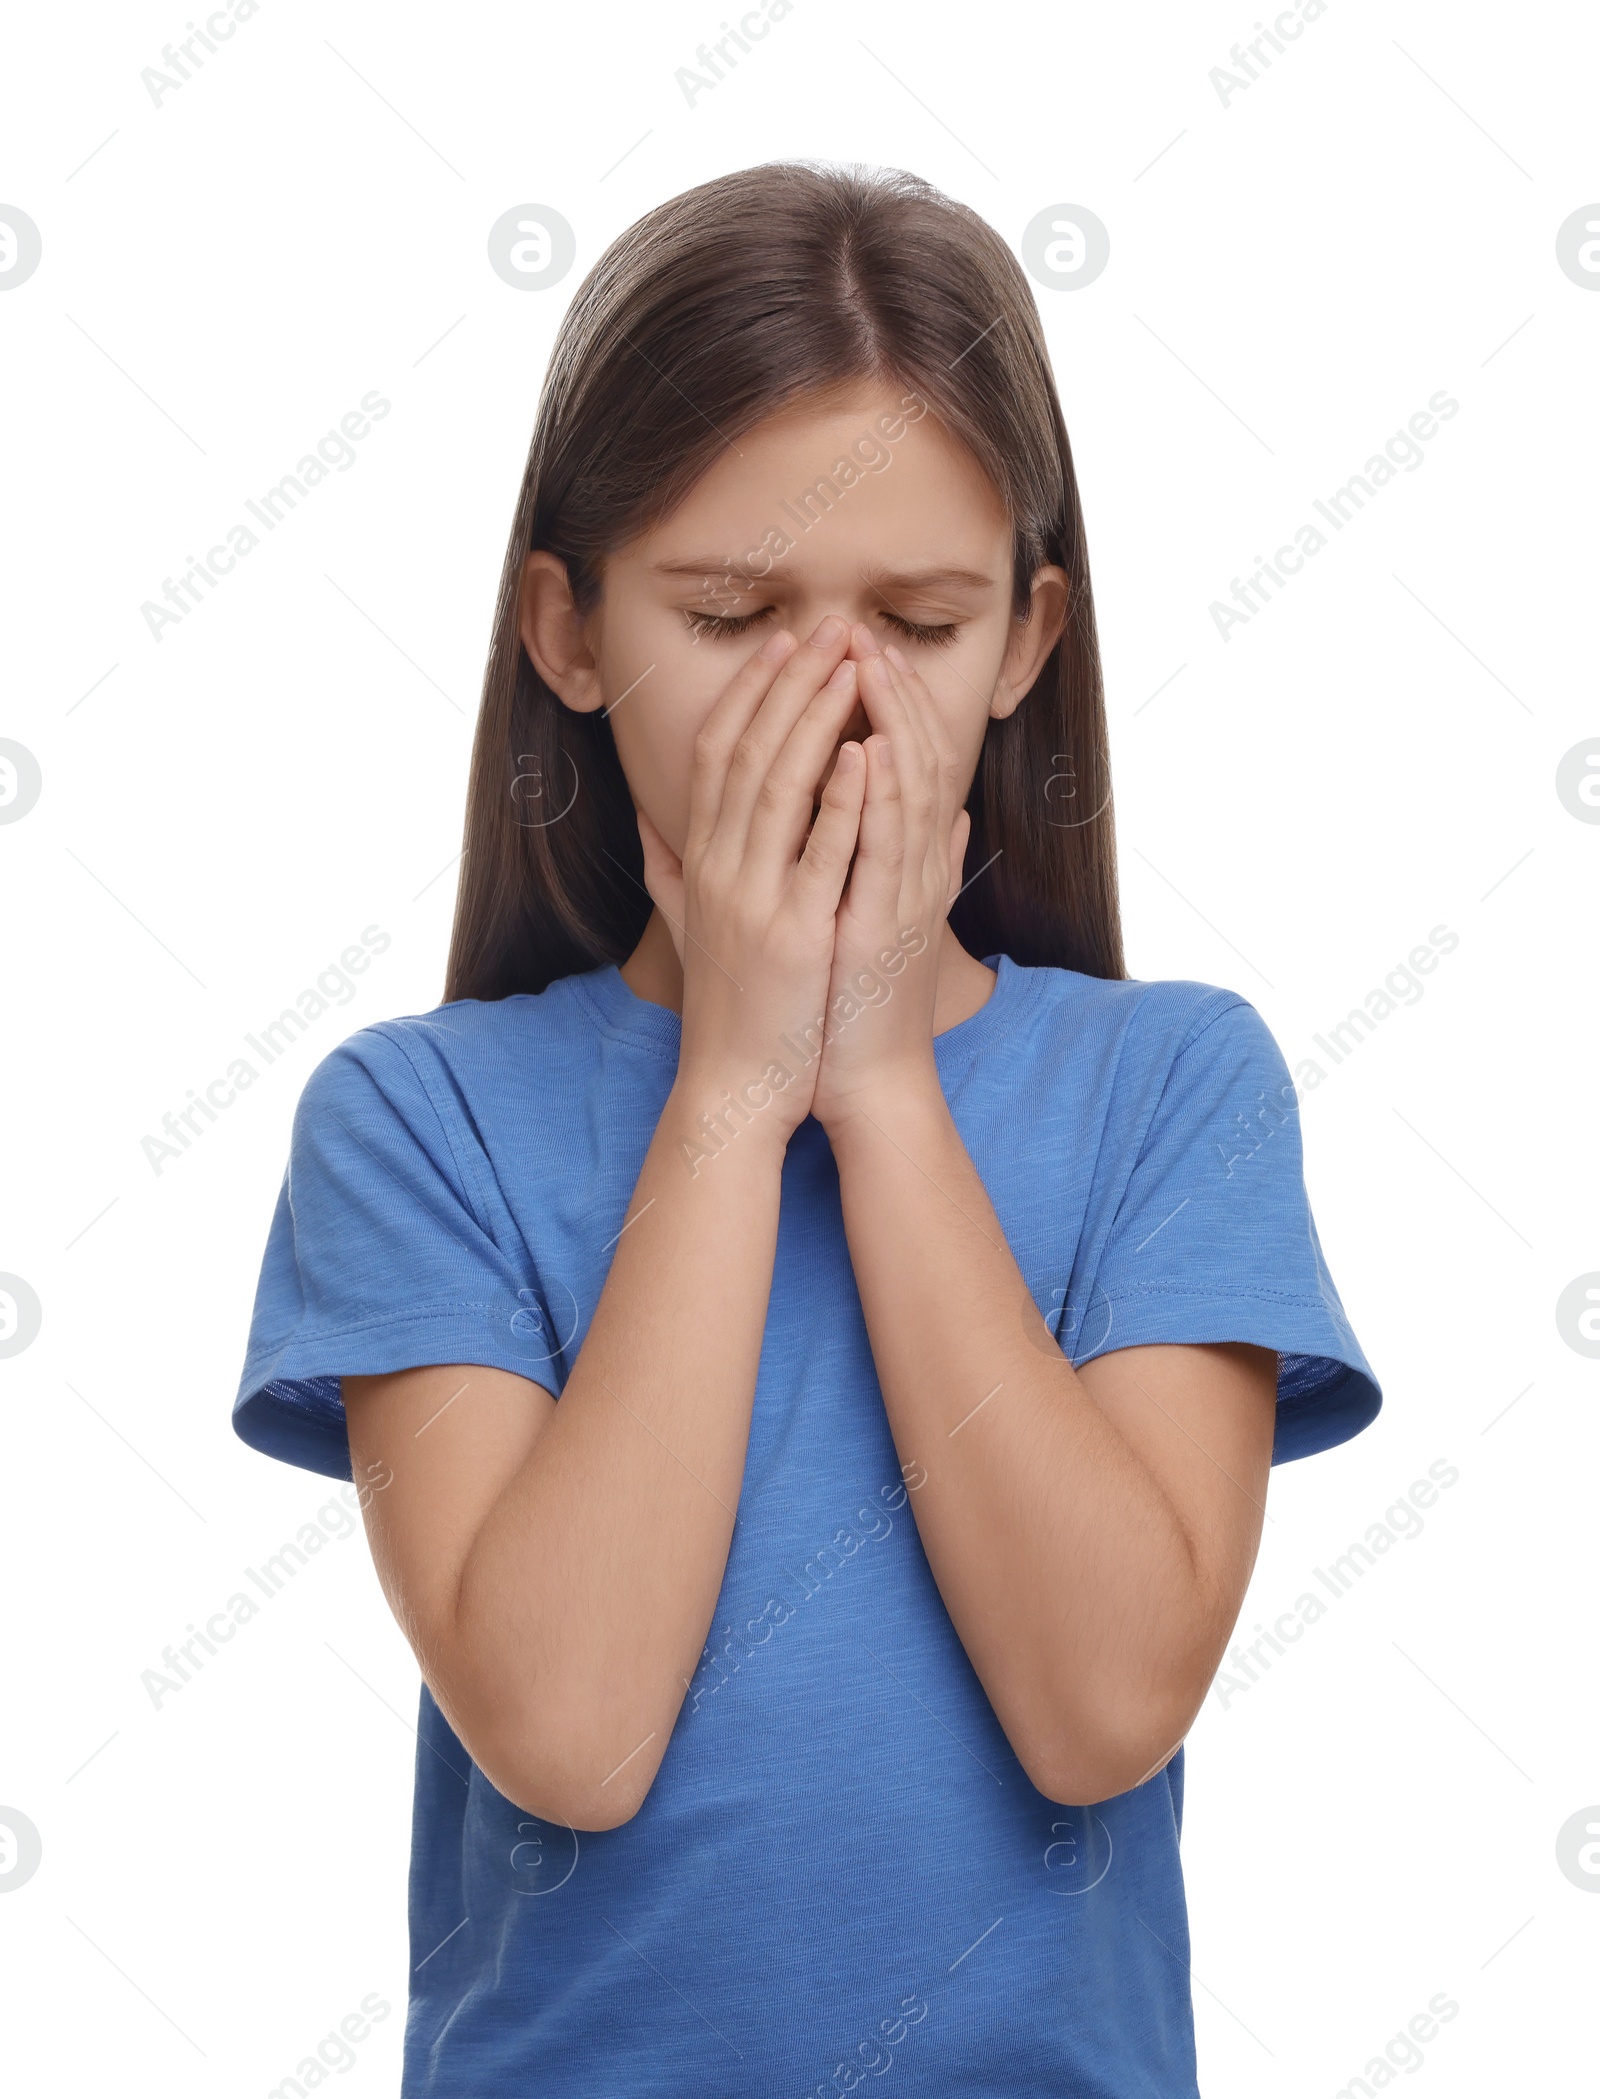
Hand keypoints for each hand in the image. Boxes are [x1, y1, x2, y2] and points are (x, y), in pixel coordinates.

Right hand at [636, 616, 867, 1142]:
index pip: (716, 753)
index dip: (749, 693)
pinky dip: (841, 800)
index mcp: (699, 860)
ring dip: (816, 718)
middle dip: (790, 683)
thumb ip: (665, 870)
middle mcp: (717, 868)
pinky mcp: (795, 935)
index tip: (782, 644)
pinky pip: (821, 854)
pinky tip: (864, 752)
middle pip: (749, 751)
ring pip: (781, 787)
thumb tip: (647, 822)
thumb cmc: (727, 1007)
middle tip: (828, 627)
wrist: (735, 1085)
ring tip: (851, 665)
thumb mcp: (688, 927)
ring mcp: (753, 899)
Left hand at [809, 624, 969, 1134]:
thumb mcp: (880, 912)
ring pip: (908, 790)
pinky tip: (866, 750)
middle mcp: (916, 868)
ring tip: (868, 663)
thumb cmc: (856, 1000)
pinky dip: (879, 797)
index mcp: (908, 860)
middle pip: (914, 758)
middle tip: (862, 631)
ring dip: (891, 723)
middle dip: (890, 692)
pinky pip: (887, 851)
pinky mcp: (886, 927)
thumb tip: (946, 813)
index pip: (905, 762)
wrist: (865, 1077)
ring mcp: (906, 895)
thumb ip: (910, 858)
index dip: (888, 703)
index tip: (857, 650)